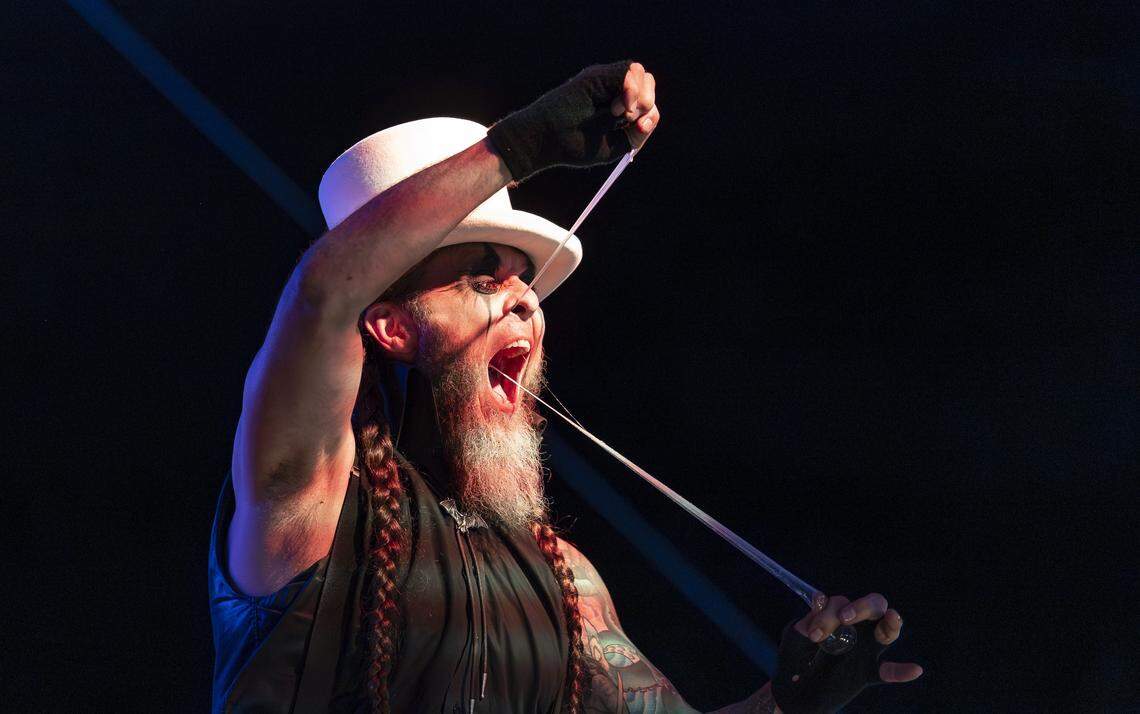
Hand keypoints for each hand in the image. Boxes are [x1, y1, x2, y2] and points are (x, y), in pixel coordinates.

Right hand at [487, 60, 660, 181]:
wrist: (548, 139)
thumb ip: (637, 133)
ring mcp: (605, 82)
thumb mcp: (615, 146)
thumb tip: (649, 116)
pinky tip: (617, 106)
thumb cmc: (576, 146)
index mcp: (620, 110)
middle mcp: (614, 92)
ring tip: (619, 113)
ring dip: (639, 96)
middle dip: (647, 104)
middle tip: (628, 120)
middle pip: (648, 85)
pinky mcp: (597, 76)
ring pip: (641, 74)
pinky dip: (630, 89)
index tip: (639, 127)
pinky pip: (628, 71)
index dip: (650, 115)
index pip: (648, 104)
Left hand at [771, 593, 922, 713]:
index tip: (814, 632)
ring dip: (891, 623)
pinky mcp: (866, 673)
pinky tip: (915, 669)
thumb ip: (806, 621)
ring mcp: (864, 651)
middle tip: (843, 619)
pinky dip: (902, 671)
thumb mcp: (795, 637)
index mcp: (837, 617)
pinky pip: (889, 672)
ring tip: (892, 618)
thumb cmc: (794, 657)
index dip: (829, 610)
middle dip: (861, 606)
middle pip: (873, 606)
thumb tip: (819, 601)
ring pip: (886, 631)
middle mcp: (855, 629)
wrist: (793, 690)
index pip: (841, 602)